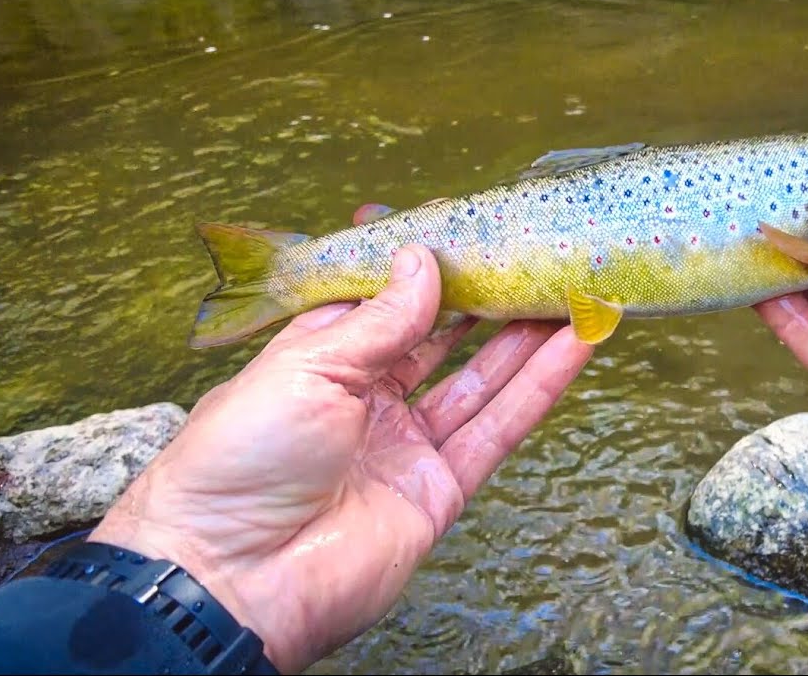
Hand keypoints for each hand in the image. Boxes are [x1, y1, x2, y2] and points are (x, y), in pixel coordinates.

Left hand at [91, 227, 593, 671]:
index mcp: (321, 363)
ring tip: (572, 291)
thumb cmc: (243, 457)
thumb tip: (422, 258)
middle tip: (534, 258)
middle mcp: (367, 403)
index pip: (386, 306)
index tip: (471, 231)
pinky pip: (497, 431)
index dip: (427, 272)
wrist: (234, 576)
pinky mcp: (440, 492)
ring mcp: (407, 449)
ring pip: (480, 383)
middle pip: (442, 343)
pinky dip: (538, 388)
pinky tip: (573, 345)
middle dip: (487, 303)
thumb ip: (379, 318)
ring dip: (526, 339)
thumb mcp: (307, 366)